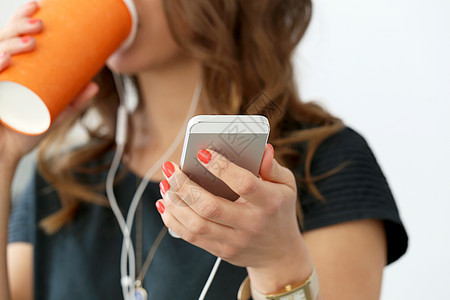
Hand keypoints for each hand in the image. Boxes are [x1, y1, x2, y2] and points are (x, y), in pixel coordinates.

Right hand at [0, 2, 97, 166]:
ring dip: (12, 43)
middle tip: (41, 23)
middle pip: (4, 38)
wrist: (4, 157)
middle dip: (20, 26)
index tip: (40, 7)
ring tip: (33, 42)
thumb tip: (94, 85)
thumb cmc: (23, 132)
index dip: (23, 18)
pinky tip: (6, 60)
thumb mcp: (53, 114)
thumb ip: (72, 101)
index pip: (14, 37)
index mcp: (12, 69)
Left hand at [157, 144, 313, 290]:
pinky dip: (174, 219)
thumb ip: (273, 167)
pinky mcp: (221, 251)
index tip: (202, 153)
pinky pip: (191, 237)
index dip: (221, 167)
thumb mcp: (286, 187)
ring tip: (165, 184)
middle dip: (184, 185)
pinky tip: (166, 203)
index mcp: (269, 203)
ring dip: (175, 202)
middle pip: (210, 206)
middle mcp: (251, 224)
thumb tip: (263, 148)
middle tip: (170, 168)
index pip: (244, 184)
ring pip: (196, 224)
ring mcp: (234, 241)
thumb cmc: (279, 211)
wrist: (279, 254)